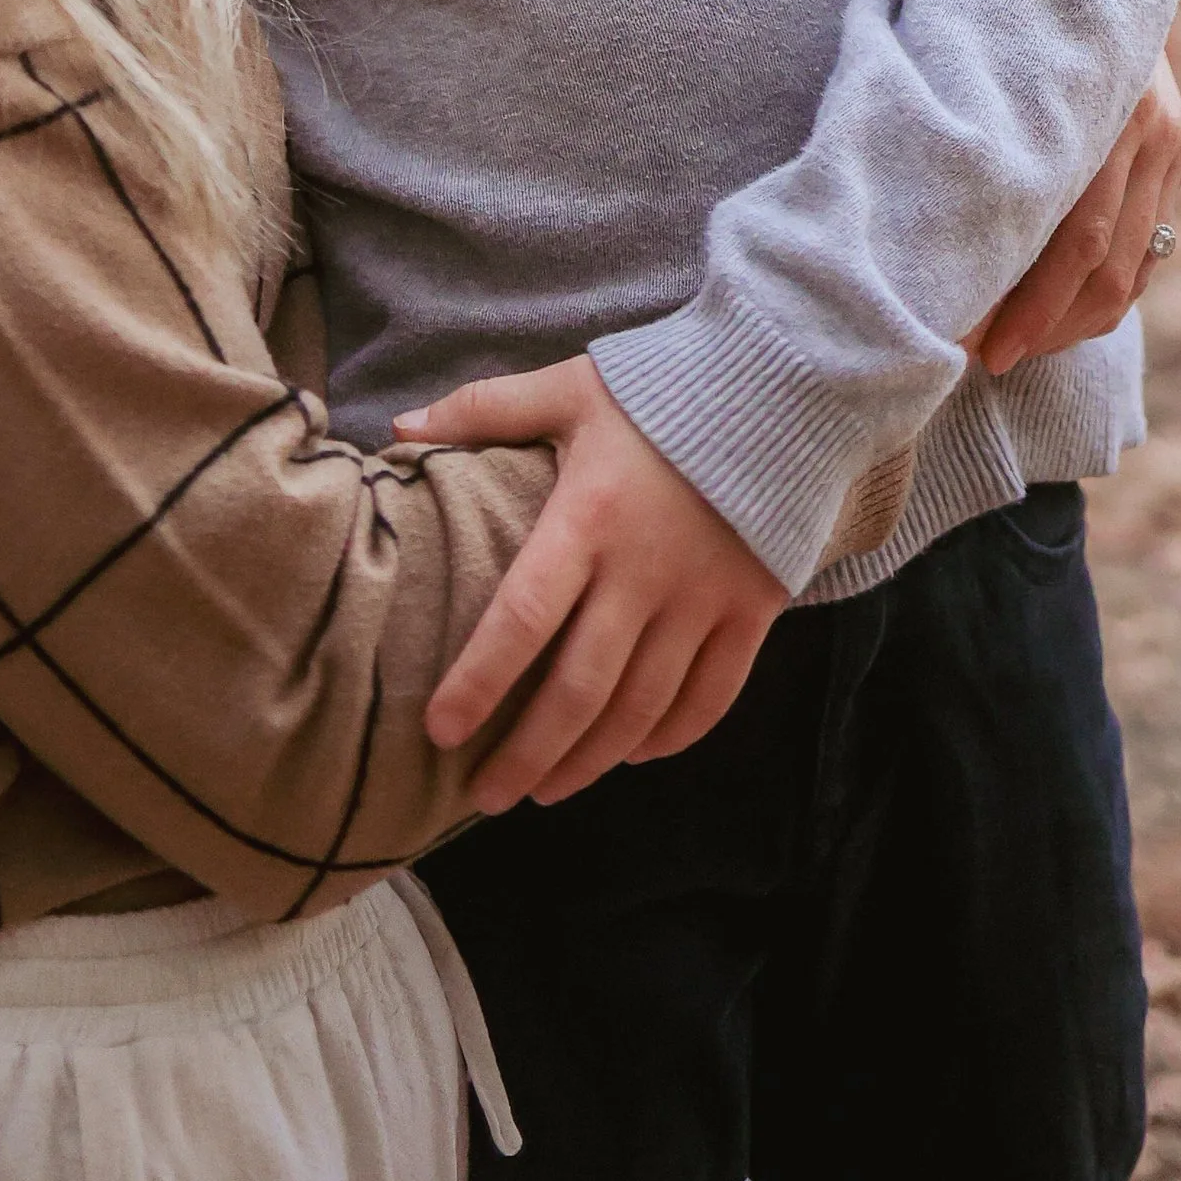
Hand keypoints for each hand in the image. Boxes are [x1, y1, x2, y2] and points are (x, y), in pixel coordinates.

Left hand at [393, 358, 785, 812]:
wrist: (782, 382)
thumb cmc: (660, 387)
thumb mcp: (568, 387)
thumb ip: (485, 409)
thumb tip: (399, 426)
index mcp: (589, 517)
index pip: (522, 618)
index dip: (479, 682)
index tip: (439, 731)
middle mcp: (645, 571)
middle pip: (580, 688)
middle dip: (527, 752)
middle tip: (484, 797)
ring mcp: (703, 598)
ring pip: (641, 706)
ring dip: (589, 759)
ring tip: (543, 790)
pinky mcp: (752, 610)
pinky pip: (711, 696)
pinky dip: (669, 737)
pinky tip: (632, 755)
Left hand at [970, 55, 1180, 377]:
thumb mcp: (971, 47)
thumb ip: (964, 125)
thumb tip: (906, 225)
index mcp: (1095, 102)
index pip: (1068, 238)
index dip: (1020, 303)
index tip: (965, 341)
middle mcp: (1145, 121)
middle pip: (1100, 264)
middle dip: (1040, 325)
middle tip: (981, 359)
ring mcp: (1171, 134)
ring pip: (1131, 270)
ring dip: (1071, 323)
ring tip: (1012, 348)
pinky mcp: (1180, 145)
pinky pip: (1149, 248)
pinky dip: (1105, 293)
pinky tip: (1056, 317)